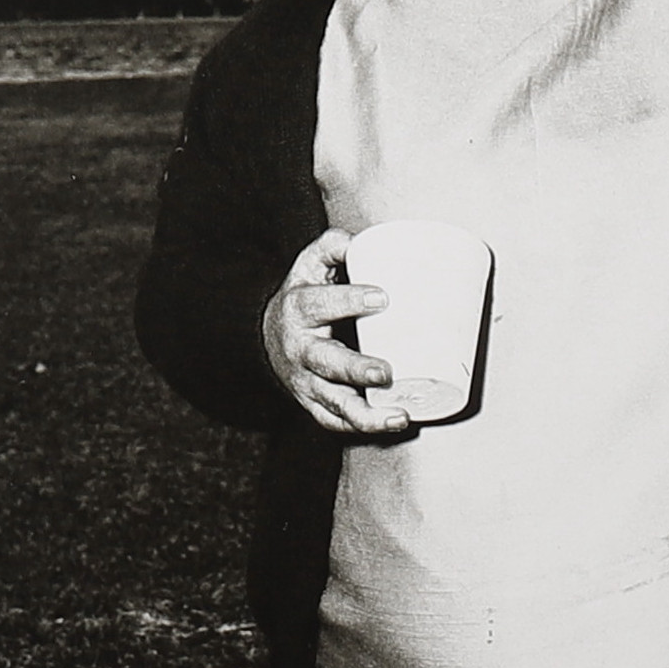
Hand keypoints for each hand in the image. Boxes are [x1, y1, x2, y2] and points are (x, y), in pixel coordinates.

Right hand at [261, 228, 409, 435]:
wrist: (270, 335)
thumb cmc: (304, 296)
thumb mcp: (310, 265)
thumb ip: (333, 247)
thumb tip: (363, 240)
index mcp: (298, 309)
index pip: (318, 305)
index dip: (348, 300)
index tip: (382, 297)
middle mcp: (299, 350)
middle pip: (325, 363)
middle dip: (355, 370)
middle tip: (386, 372)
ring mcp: (306, 381)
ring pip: (332, 403)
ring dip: (365, 413)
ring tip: (398, 415)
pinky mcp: (313, 403)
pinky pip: (335, 421)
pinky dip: (362, 427)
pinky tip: (392, 423)